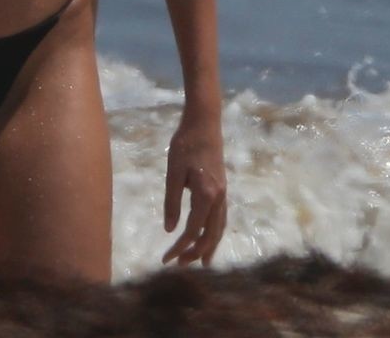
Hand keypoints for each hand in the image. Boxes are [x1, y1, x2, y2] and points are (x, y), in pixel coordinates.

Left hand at [162, 106, 226, 265]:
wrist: (204, 124)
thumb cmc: (184, 145)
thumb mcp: (173, 173)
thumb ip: (171, 202)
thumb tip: (170, 230)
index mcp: (206, 195)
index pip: (192, 230)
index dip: (179, 246)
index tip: (165, 259)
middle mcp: (219, 198)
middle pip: (210, 235)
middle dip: (195, 252)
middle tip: (180, 265)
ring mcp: (223, 194)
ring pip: (219, 228)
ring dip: (208, 245)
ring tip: (200, 261)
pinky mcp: (222, 189)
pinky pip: (220, 218)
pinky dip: (214, 232)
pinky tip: (207, 236)